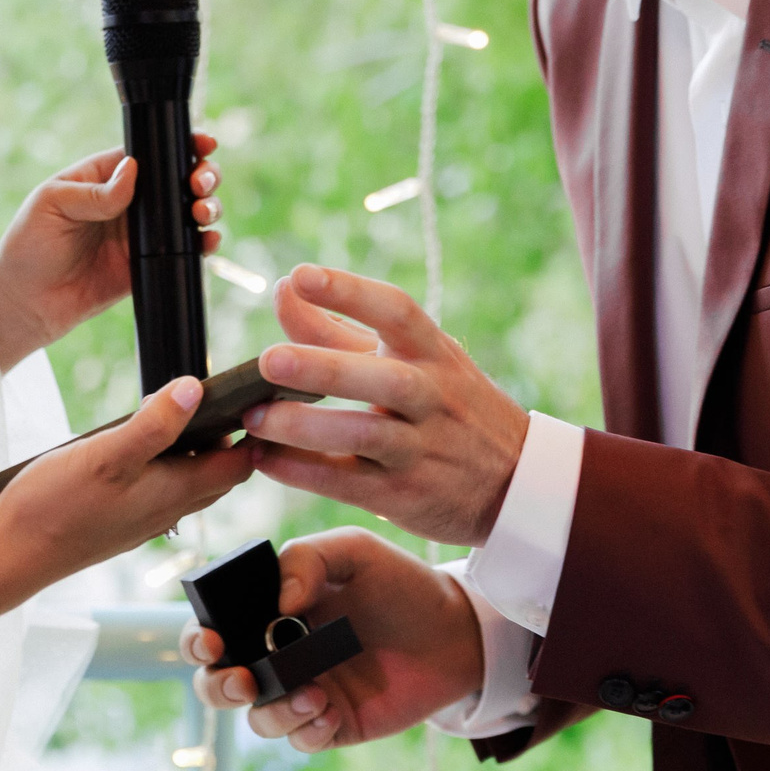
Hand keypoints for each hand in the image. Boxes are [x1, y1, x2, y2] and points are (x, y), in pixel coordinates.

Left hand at [0, 135, 224, 369]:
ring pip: (187, 212)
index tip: (201, 143)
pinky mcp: (147, 265)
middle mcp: (128, 202)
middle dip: (200, 174)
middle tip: (201, 182)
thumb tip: (133, 170)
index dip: (178, 146)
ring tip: (203, 211)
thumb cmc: (28, 246)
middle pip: (177, 179)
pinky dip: (203, 244)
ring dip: (206, 206)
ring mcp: (140, 234)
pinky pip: (184, 251)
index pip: (148, 153)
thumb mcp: (51, 205)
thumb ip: (94, 192)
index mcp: (104, 177)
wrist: (25, 303)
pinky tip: (207, 240)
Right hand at [0, 375, 251, 629]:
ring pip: (189, 480)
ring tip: (181, 408)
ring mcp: (143, 517)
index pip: (238, 464)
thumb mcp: (105, 454)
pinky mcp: (120, 519)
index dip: (256, 433)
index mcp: (175, 493)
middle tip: (228, 396)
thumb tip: (194, 389)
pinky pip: (160, 488)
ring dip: (195, 448)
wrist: (10, 557)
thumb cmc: (53, 508)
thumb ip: (153, 425)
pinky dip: (166, 461)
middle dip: (232, 437)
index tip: (262, 398)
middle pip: (219, 473)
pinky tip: (141, 442)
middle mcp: (167, 510)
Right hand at [181, 528, 483, 751]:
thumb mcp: (354, 552)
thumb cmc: (399, 583)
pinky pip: (301, 740)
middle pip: (219, 682)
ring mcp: (304, 690)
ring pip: (258, 717)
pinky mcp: (334, 723)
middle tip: (243, 679)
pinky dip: (306, 730)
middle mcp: (279, 654)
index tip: (214, 641)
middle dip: (217, 686)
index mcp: (270, 611)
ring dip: (273, 712)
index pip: (216, 627)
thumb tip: (279, 602)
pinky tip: (330, 711)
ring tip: (313, 694)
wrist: (455, 630)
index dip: (200, 638)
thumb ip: (307, 559)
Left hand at [241, 265, 529, 546]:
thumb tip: (282, 288)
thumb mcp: (411, 359)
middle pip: (382, 379)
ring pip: (364, 436)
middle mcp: (432, 397)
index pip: (397, 311)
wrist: (515, 482)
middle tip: (268, 360)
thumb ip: (337, 329)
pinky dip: (303, 472)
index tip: (301, 275)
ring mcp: (421, 448)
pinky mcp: (404, 495)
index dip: (349, 292)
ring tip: (254, 418)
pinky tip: (265, 459)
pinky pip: (349, 482)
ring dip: (305, 427)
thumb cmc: (447, 405)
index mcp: (433, 353)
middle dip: (324, 369)